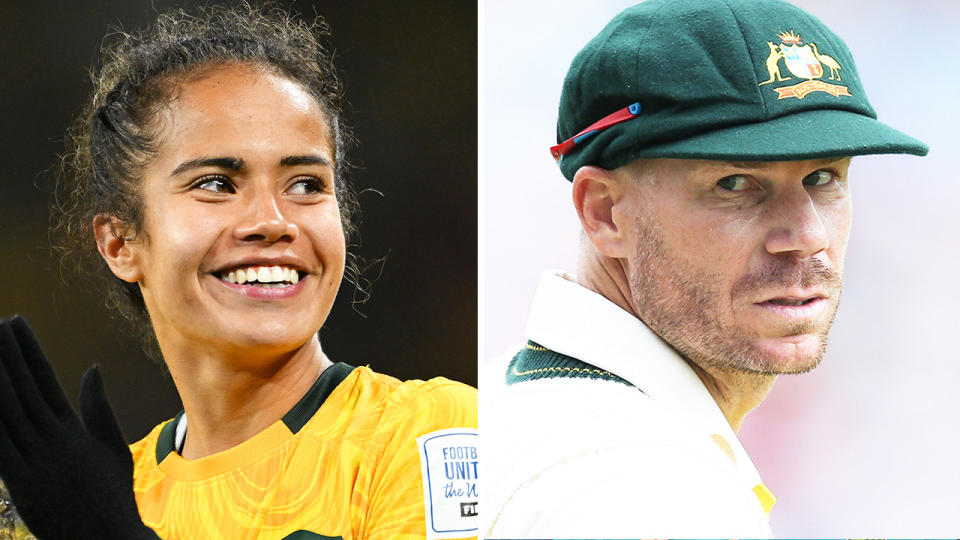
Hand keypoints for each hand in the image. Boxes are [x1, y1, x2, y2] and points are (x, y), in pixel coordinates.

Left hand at [0, 316, 158, 539]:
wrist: (108, 537)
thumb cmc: (112, 496)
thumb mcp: (111, 448)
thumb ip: (97, 408)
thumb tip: (91, 370)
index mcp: (73, 428)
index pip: (45, 377)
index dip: (28, 350)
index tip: (16, 323)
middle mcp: (52, 438)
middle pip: (21, 387)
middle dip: (5, 354)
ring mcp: (34, 459)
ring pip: (5, 410)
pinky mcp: (20, 482)